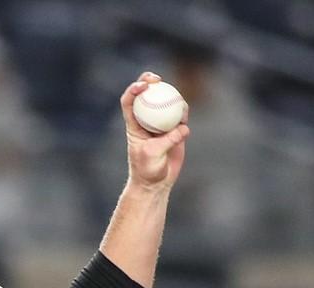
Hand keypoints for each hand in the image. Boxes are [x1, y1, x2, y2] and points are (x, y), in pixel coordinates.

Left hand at [119, 72, 189, 190]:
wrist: (157, 182)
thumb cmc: (148, 170)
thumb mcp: (154, 154)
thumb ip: (167, 140)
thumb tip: (183, 128)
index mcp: (134, 124)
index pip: (129, 101)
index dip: (133, 89)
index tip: (143, 85)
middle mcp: (146, 120)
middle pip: (147, 95)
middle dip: (150, 81)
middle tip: (158, 79)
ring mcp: (161, 124)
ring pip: (166, 103)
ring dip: (171, 97)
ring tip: (177, 102)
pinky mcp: (175, 130)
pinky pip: (180, 116)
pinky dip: (183, 114)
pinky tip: (184, 117)